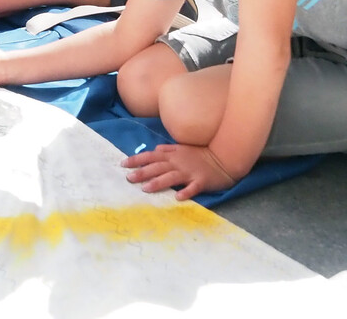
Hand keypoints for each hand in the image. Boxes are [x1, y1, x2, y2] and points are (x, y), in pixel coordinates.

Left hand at [122, 143, 238, 200]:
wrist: (222, 159)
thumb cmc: (200, 155)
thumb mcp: (182, 148)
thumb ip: (167, 149)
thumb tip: (154, 150)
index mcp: (172, 155)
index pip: (150, 156)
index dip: (136, 160)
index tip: (123, 164)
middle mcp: (178, 163)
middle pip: (157, 167)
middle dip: (142, 172)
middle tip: (129, 178)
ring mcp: (190, 172)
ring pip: (171, 177)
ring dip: (158, 182)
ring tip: (145, 189)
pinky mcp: (201, 182)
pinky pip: (193, 188)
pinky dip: (186, 192)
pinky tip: (178, 197)